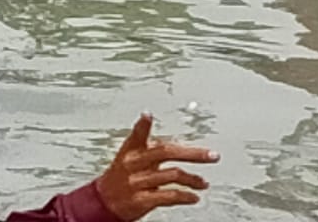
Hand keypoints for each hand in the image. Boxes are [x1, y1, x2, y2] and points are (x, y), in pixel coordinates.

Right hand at [95, 113, 216, 220]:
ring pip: (172, 175)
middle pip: (166, 153)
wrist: (105, 202)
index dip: (142, 125)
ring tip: (204, 182)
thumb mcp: (130, 156)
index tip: (147, 115)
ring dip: (193, 179)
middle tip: (212, 155)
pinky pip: (168, 196)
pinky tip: (194, 197)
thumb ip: (151, 148)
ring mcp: (138, 182)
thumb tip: (181, 145)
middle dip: (193, 154)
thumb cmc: (121, 176)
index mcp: (131, 150)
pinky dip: (185, 196)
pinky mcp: (142, 200)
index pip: (137, 134)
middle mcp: (134, 164)